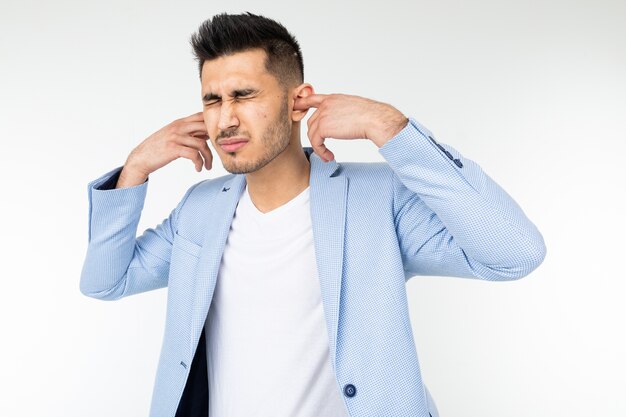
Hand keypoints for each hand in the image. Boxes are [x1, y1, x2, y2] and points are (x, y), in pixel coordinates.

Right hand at [117, 112, 211, 187]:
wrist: (140, 158)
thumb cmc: (158, 148)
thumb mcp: (173, 135)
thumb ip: (188, 133)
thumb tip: (206, 134)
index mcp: (179, 122)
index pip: (201, 116)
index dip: (212, 125)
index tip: (217, 138)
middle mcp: (178, 127)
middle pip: (205, 127)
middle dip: (215, 140)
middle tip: (218, 152)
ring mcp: (176, 137)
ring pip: (202, 144)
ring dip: (208, 157)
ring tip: (208, 166)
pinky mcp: (173, 148)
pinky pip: (194, 155)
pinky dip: (199, 163)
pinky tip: (198, 168)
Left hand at [293, 93, 407, 161]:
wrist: (374, 120)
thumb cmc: (371, 116)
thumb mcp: (353, 108)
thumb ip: (341, 112)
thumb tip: (340, 123)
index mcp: (333, 98)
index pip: (312, 98)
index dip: (302, 103)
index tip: (296, 107)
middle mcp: (326, 104)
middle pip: (312, 122)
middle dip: (315, 136)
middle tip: (322, 148)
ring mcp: (323, 115)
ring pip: (312, 133)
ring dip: (318, 147)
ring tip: (327, 156)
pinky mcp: (323, 127)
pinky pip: (315, 142)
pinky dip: (321, 152)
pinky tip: (329, 157)